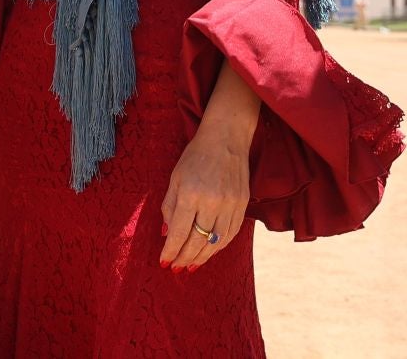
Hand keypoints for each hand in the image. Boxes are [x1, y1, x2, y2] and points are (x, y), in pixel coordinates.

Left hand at [158, 121, 248, 271]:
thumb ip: (170, 207)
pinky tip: (208, 251)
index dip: (171, 251)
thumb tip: (167, 234)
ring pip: (215, 242)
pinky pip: (230, 234)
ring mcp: (230, 205)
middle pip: (198, 242)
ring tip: (191, 265)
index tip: (164, 262)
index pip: (179, 232)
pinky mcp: (242, 205)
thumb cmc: (196, 156)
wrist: (226, 139)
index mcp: (191, 194)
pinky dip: (218, 246)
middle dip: (184, 258)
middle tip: (176, 267)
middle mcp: (212, 202)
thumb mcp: (175, 178)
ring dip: (202, 257)